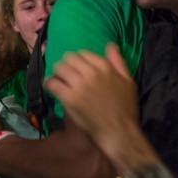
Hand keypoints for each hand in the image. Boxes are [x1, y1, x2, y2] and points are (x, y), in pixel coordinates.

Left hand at [45, 44, 141, 159]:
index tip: (77, 68)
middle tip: (66, 74)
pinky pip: (52, 83)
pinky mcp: (69, 98)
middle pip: (69, 59)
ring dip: (57, 73)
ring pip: (59, 68)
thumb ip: (118, 62)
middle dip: (66, 65)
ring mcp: (79, 85)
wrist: (119, 132)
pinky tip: (51, 87)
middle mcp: (90, 72)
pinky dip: (49, 83)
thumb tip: (110, 45)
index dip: (78, 61)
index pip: (83, 54)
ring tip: (58, 80)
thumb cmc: (126, 108)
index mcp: (104, 67)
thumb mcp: (128, 81)